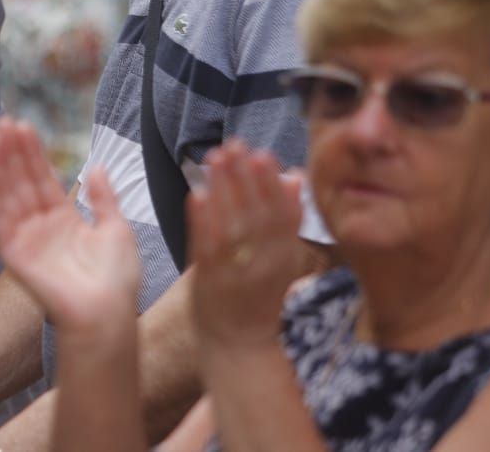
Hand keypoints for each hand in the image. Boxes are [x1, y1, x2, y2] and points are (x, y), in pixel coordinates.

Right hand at [0, 120, 140, 333]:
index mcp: (62, 219)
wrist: (109, 314)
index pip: (42, 177)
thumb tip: (98, 166)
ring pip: (6, 194)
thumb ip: (104, 198)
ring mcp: (25, 239)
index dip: (32, 152)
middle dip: (11, 152)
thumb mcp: (117, 229)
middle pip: (21, 181)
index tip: (23, 125)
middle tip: (1, 122)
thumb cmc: (117, 280)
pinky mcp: (13, 255)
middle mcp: (39, 226)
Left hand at [189, 142, 304, 349]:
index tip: (262, 152)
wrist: (240, 343)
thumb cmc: (259, 293)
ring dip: (222, 189)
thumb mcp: (282, 256)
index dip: (272, 183)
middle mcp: (265, 263)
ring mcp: (237, 271)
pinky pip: (206, 247)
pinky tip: (195, 195)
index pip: (282, 214)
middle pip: (257, 214)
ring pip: (231, 225)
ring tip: (213, 158)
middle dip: (246, 177)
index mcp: (284, 255)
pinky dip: (201, 221)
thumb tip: (294, 176)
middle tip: (234, 145)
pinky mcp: (210, 280)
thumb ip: (286, 218)